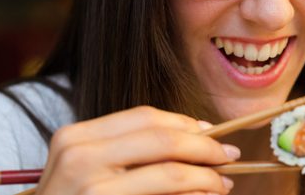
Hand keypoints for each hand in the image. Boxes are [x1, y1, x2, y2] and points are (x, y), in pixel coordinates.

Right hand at [36, 106, 238, 194]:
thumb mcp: (84, 170)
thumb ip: (127, 152)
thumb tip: (194, 135)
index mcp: (76, 139)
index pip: (144, 117)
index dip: (185, 123)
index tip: (211, 133)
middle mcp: (80, 160)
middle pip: (162, 141)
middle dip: (205, 148)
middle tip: (229, 157)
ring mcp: (93, 192)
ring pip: (170, 174)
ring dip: (206, 178)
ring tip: (221, 185)